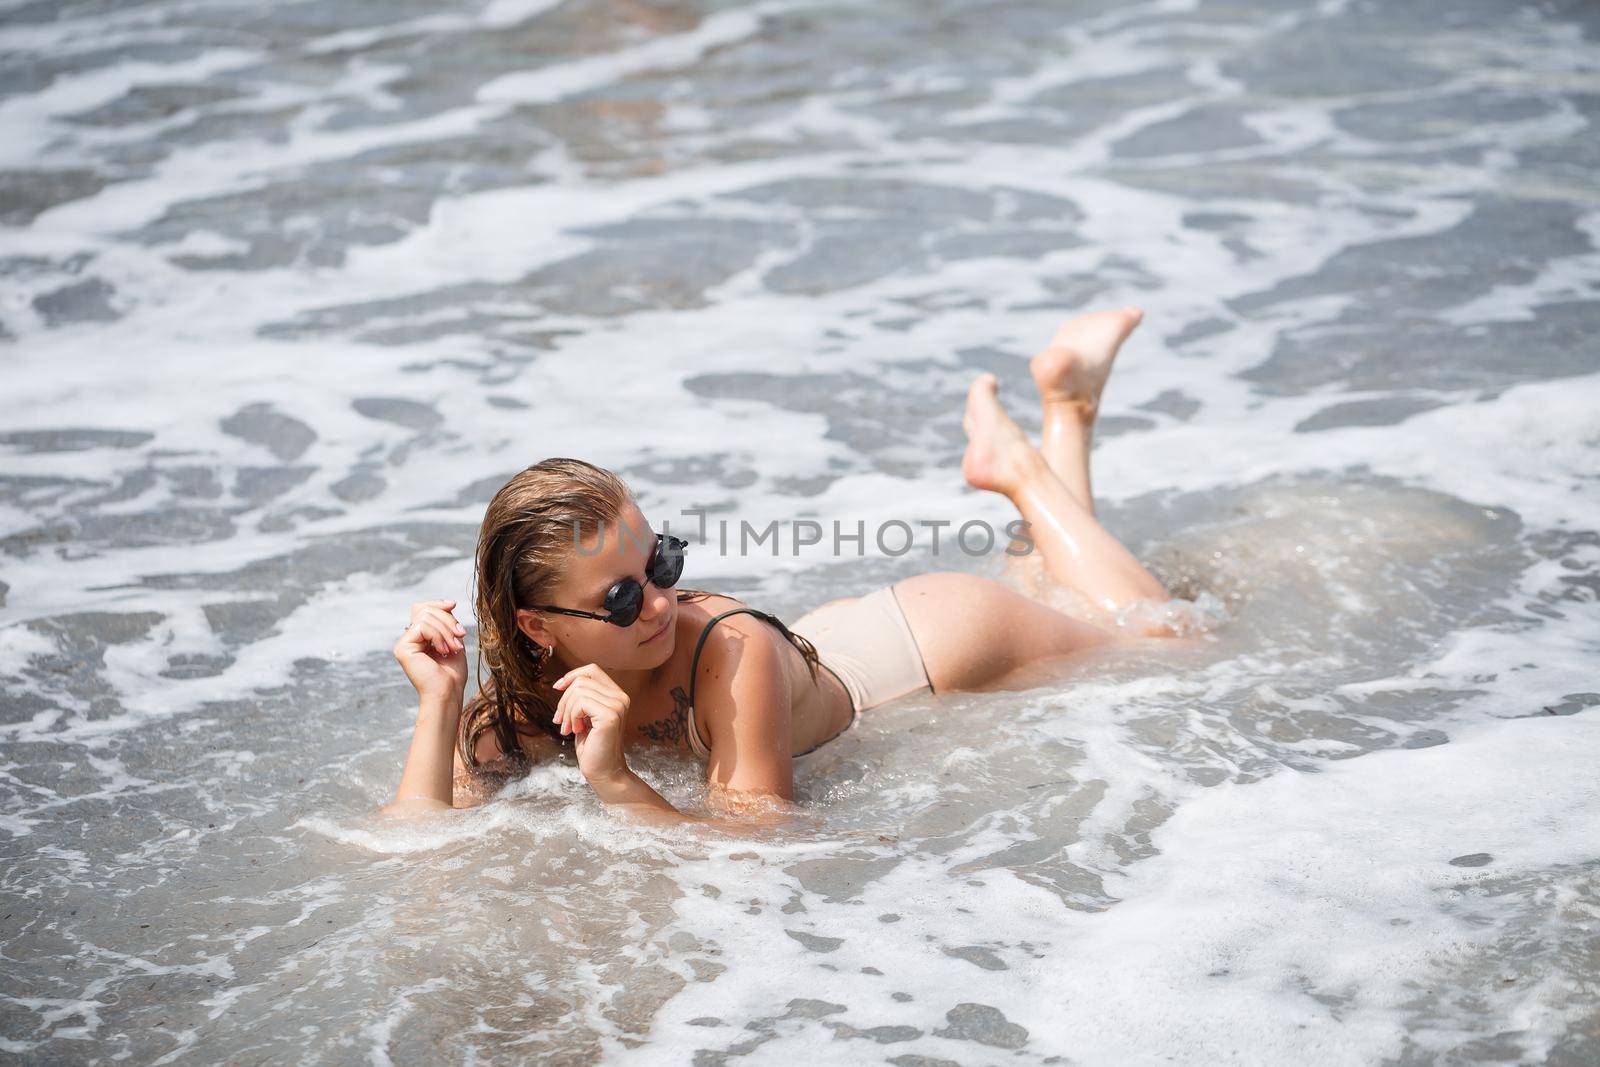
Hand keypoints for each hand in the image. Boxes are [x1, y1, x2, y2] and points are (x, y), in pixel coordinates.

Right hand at [393, 599, 467, 702]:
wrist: (448, 693)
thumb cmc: (452, 673)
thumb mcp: (453, 640)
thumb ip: (446, 622)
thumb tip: (447, 603)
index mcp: (419, 637)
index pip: (423, 609)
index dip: (437, 604)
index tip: (453, 604)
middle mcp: (409, 639)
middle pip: (426, 610)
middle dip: (447, 620)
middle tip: (460, 636)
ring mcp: (404, 643)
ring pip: (425, 617)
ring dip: (446, 630)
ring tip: (454, 648)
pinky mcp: (402, 648)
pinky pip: (422, 626)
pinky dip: (438, 636)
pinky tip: (443, 650)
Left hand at [551, 663, 629, 783]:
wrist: (603, 771)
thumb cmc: (593, 746)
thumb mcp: (585, 716)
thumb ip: (582, 698)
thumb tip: (563, 683)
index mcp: (616, 695)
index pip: (592, 670)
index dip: (572, 676)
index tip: (557, 688)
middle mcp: (621, 697)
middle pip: (581, 681)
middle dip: (564, 701)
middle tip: (561, 722)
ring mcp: (617, 705)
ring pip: (579, 691)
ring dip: (567, 711)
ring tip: (570, 728)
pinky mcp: (610, 715)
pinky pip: (580, 703)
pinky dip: (572, 716)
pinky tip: (576, 731)